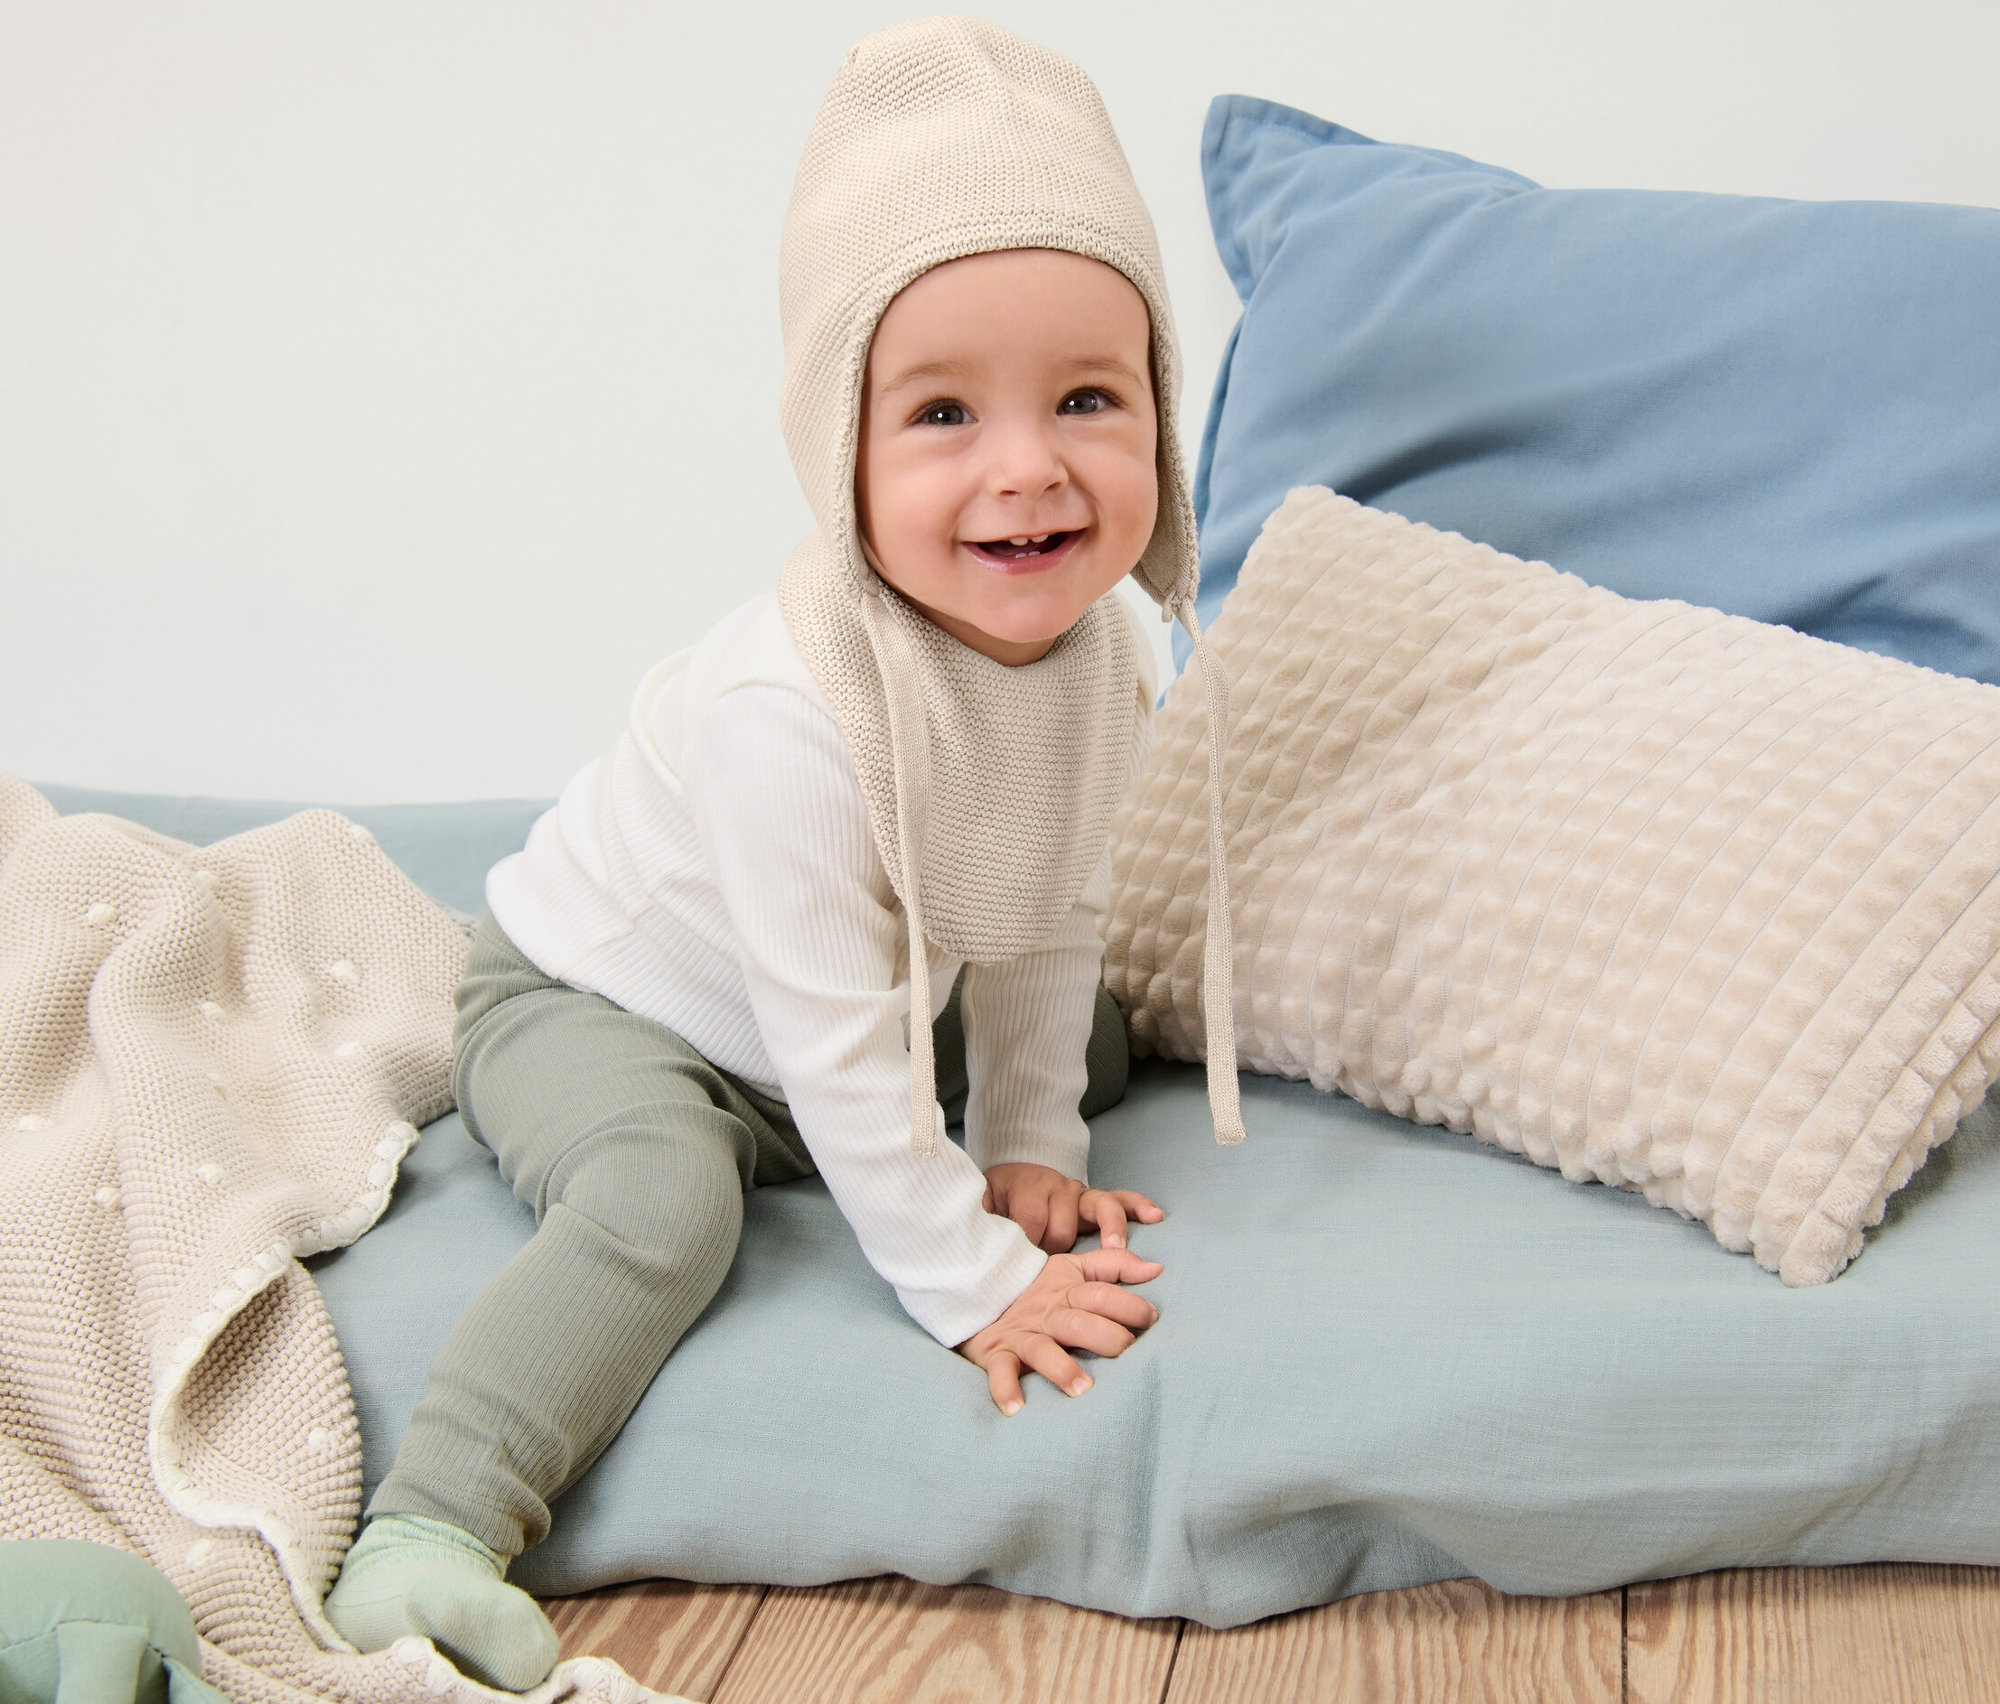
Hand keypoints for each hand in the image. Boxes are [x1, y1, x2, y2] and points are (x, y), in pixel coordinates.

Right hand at [958, 1247, 1162, 1414]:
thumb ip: (1114, 1265)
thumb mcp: (1072, 1269)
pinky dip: (1005, 1389)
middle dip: (1105, 1337)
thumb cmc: (1038, 1290)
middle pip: (1077, 1323)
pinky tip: (1017, 1409)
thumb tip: (1157, 1269)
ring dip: (1061, 1368)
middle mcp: (1047, 1314)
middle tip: (1126, 1352)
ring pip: (1042, 1349)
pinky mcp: (997, 1354)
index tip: (1151, 1320)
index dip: (1128, 1305)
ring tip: (1084, 1388)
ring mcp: (1022, 1335)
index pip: (1101, 1295)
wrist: (978, 1295)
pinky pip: (1000, 1372)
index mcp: (1067, 1292)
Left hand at [982, 1162, 1163, 1252]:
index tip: (1022, 1265)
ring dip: (1110, 1227)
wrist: (1014, 1172)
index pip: (1030, 1222)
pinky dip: (1139, 1206)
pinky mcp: (1095, 1199)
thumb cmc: (997, 1200)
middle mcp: (1056, 1189)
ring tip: (1118, 1248)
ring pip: (1098, 1207)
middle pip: (1064, 1225)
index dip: (1027, 1245)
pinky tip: (1156, 1216)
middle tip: (1048, 1268)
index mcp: (1025, 1190)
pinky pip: (1122, 1198)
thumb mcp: (980, 1204)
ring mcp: (1079, 1193)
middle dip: (1057, 1248)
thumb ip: (976, 1217)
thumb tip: (968, 1234)